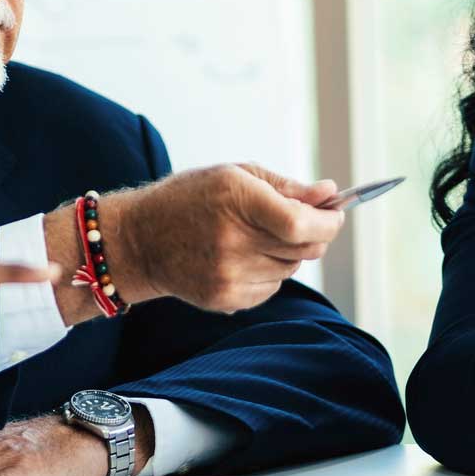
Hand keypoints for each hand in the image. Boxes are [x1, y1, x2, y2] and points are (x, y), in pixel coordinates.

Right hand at [44, 164, 346, 321]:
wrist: (139, 241)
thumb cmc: (191, 200)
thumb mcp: (234, 176)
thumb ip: (286, 187)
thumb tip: (330, 194)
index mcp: (236, 200)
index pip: (301, 224)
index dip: (328, 222)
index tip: (335, 214)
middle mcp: (232, 241)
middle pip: (304, 248)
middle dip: (314, 234)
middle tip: (303, 221)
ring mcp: (227, 275)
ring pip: (291, 268)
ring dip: (288, 254)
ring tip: (256, 238)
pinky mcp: (225, 299)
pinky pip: (271, 288)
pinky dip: (268, 272)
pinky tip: (241, 258)